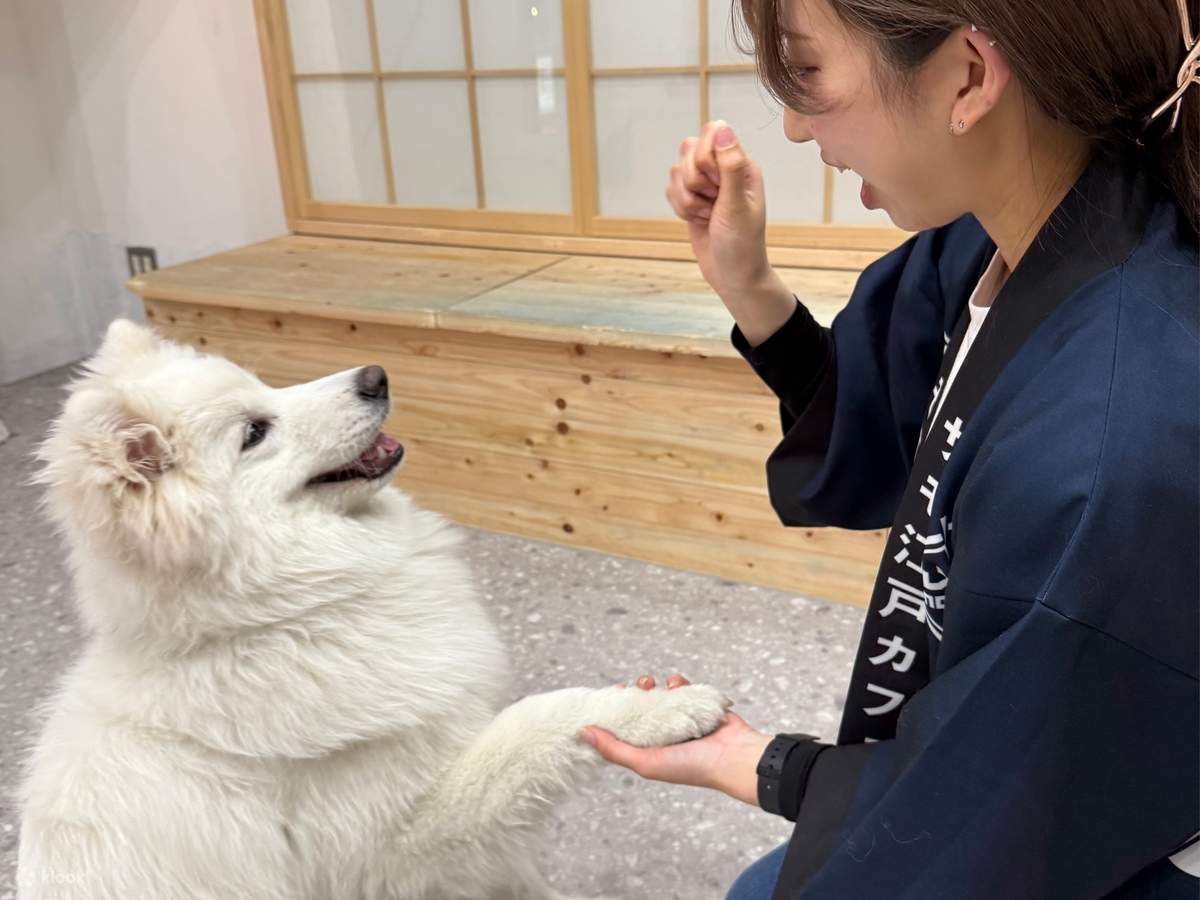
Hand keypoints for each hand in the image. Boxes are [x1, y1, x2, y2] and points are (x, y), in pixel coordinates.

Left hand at [579, 674, 772, 806]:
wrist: (734, 757)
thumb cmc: (690, 767)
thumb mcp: (645, 762)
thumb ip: (614, 749)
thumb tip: (582, 732)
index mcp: (651, 749)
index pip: (626, 727)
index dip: (616, 710)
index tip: (611, 694)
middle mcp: (665, 734)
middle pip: (642, 707)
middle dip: (636, 693)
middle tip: (635, 686)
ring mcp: (682, 719)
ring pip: (661, 696)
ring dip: (655, 686)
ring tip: (653, 683)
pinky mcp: (699, 706)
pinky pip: (684, 689)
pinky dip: (678, 683)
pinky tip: (675, 683)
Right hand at [665, 120, 772, 299]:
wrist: (732, 275)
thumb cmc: (742, 244)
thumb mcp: (737, 205)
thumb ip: (730, 166)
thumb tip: (723, 127)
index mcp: (741, 163)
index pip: (712, 132)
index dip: (706, 157)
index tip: (717, 184)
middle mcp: (723, 168)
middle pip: (689, 149)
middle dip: (694, 181)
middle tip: (713, 203)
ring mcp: (706, 183)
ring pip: (676, 171)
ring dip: (687, 199)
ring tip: (707, 216)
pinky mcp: (691, 198)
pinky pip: (670, 189)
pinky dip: (680, 208)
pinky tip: (698, 220)